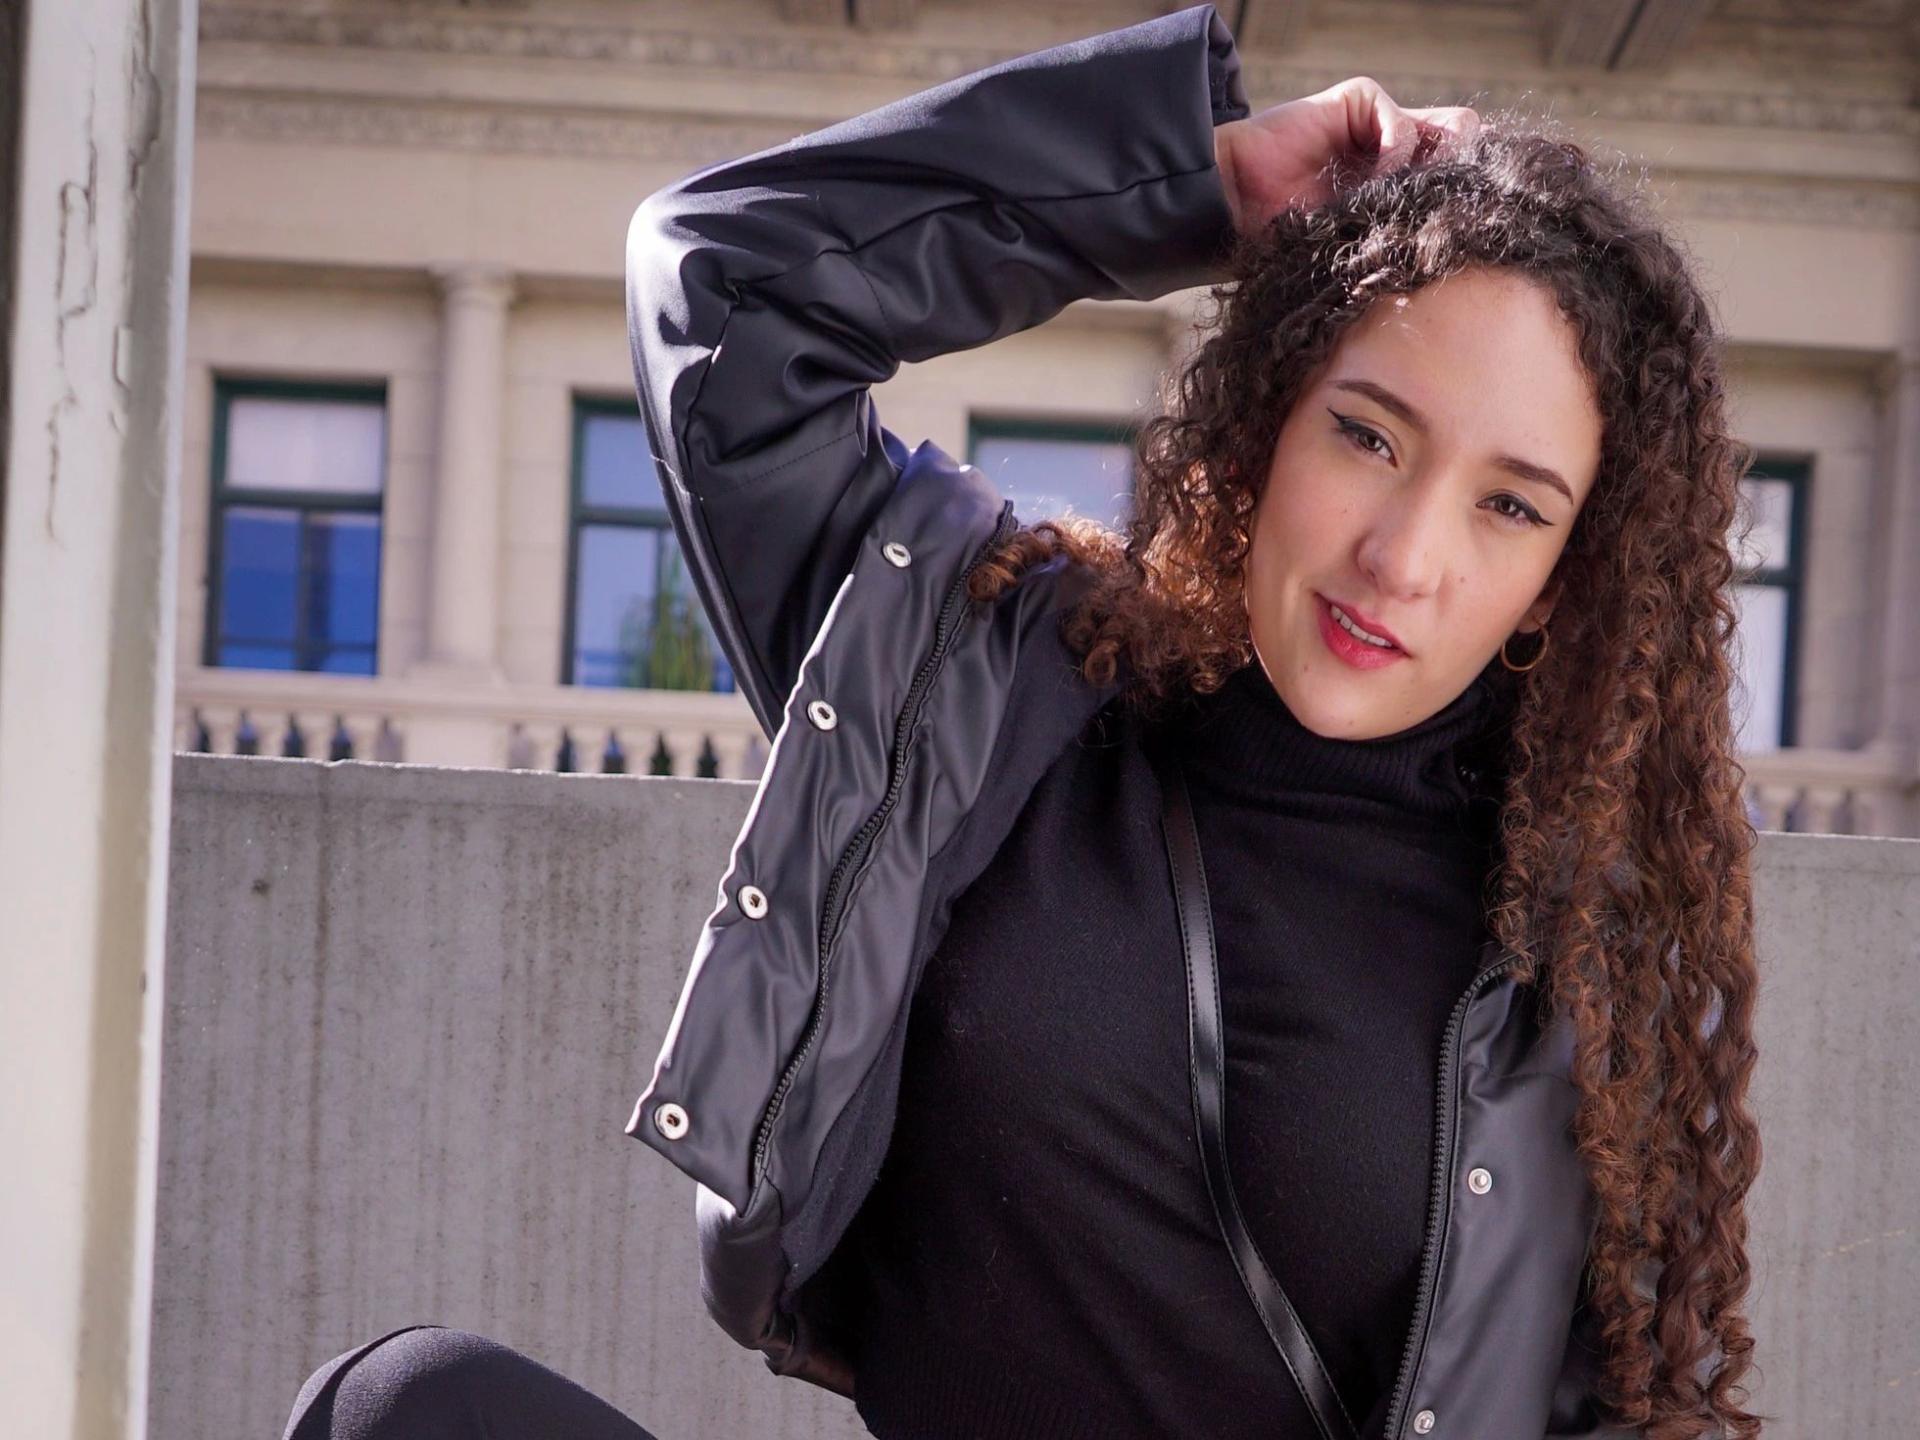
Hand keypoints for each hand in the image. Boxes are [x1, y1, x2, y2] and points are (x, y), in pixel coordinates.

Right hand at [1213, 77, 1479, 234]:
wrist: (1236, 207)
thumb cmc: (1291, 238)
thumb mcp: (1365, 242)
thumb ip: (1409, 231)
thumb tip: (1469, 241)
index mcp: (1404, 185)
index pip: (1465, 175)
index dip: (1476, 193)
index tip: (1472, 223)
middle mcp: (1400, 150)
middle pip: (1473, 145)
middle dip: (1467, 177)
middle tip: (1444, 208)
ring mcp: (1383, 123)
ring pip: (1457, 126)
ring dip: (1442, 164)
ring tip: (1412, 196)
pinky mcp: (1360, 102)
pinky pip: (1404, 125)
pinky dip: (1396, 157)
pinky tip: (1372, 184)